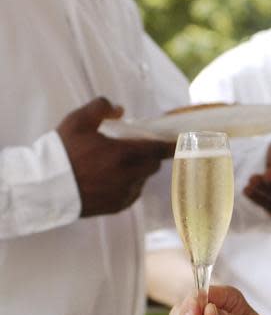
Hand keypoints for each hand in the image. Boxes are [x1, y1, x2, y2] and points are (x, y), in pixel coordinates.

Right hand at [57, 97, 173, 217]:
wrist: (46, 187)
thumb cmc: (62, 152)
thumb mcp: (77, 121)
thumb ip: (100, 108)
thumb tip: (120, 109)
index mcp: (124, 154)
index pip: (160, 150)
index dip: (171, 146)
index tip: (180, 143)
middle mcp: (130, 176)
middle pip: (153, 165)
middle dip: (149, 156)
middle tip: (133, 149)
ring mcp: (125, 194)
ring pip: (142, 180)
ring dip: (137, 171)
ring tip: (113, 165)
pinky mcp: (118, 206)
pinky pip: (132, 194)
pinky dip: (128, 185)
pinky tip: (109, 179)